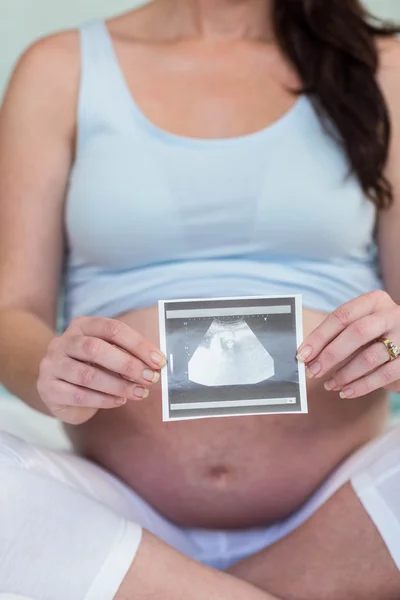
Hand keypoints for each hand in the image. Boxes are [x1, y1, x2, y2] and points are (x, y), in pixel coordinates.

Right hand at [37, 316, 165, 423]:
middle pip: (96, 349)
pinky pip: (79, 395)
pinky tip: (120, 401)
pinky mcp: (48, 388)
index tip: (158, 361)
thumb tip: (155, 365)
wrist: (58, 386)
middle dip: (128, 365)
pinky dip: (103, 399)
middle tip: (150, 378)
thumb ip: (128, 355)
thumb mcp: (108, 354)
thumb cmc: (91, 366)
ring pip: (87, 375)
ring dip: (118, 385)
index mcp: (82, 325)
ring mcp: (52, 364)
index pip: (112, 329)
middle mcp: (63, 341)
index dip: (138, 344)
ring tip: (139, 393)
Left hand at [297, 290, 399, 398]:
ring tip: (329, 384)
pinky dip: (361, 386)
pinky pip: (383, 375)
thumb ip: (337, 336)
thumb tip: (308, 356)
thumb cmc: (375, 336)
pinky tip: (346, 392)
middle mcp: (392, 314)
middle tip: (313, 372)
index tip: (303, 354)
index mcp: (374, 301)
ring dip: (344, 374)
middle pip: (356, 333)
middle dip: (330, 355)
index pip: (342, 316)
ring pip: (370, 357)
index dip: (319, 336)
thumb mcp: (360, 326)